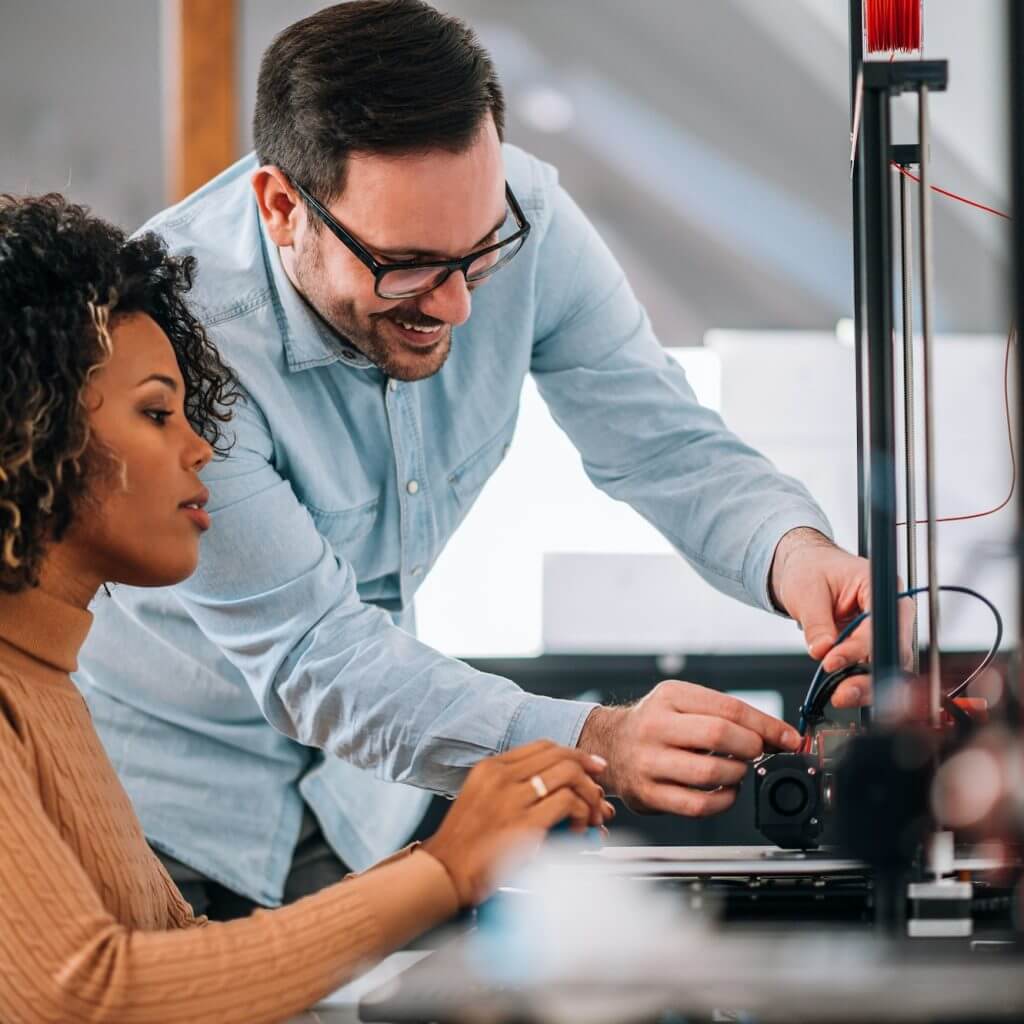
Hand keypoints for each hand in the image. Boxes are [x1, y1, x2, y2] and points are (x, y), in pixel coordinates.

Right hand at [421, 741, 612, 906]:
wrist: (443, 875)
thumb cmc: (462, 847)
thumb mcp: (480, 801)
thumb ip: (511, 789)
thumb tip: (554, 789)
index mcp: (490, 768)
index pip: (542, 746)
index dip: (573, 754)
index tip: (590, 766)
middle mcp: (501, 777)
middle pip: (560, 756)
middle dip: (588, 771)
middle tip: (598, 792)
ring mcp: (511, 798)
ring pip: (569, 775)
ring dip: (588, 795)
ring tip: (590, 816)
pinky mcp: (523, 824)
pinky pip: (567, 803)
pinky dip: (580, 815)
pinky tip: (577, 830)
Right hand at [577, 681, 800, 815]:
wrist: (610, 745)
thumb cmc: (657, 724)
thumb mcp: (684, 703)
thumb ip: (726, 715)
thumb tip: (778, 735)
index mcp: (670, 696)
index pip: (729, 708)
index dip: (767, 725)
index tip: (788, 738)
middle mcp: (655, 726)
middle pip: (719, 735)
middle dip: (751, 747)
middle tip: (755, 752)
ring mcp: (649, 761)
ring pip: (710, 773)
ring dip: (736, 775)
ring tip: (736, 770)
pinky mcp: (648, 793)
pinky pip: (697, 805)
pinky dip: (722, 801)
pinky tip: (725, 792)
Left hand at [769, 528, 914, 707]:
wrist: (806, 569)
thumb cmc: (811, 570)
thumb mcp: (806, 591)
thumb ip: (816, 623)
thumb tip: (822, 650)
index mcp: (880, 585)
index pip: (880, 621)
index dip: (860, 646)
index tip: (833, 661)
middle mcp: (891, 609)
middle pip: (893, 649)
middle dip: (870, 675)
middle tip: (842, 692)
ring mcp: (885, 630)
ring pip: (888, 666)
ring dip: (867, 686)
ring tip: (841, 697)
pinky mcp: (874, 646)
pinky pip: (875, 670)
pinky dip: (861, 684)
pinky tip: (844, 693)